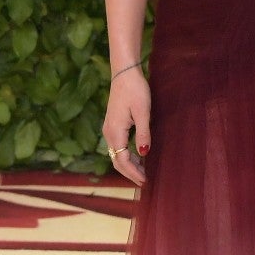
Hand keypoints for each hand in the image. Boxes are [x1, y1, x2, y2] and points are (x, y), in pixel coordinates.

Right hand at [102, 69, 150, 184]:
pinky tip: (138, 156)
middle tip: (145, 180)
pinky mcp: (112, 124)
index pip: (122, 160)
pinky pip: (117, 146)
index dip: (133, 172)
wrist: (124, 73)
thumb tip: (143, 153)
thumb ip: (143, 133)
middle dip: (130, 172)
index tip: (145, 181)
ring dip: (128, 164)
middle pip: (116, 160)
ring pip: (116, 153)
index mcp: (115, 132)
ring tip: (143, 170)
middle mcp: (109, 133)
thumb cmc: (135, 90)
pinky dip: (126, 154)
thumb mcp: (143, 112)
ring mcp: (109, 128)